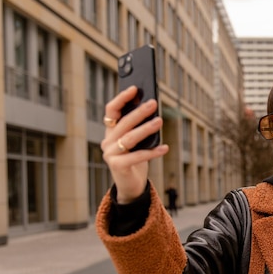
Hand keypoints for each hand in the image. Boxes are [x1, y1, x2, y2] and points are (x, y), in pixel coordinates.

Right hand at [101, 86, 168, 203]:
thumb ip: (138, 127)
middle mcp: (107, 141)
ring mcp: (110, 154)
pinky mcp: (117, 167)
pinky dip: (152, 152)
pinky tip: (164, 148)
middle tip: (154, 103)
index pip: (111, 110)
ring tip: (159, 121)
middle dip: (139, 112)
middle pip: (123, 123)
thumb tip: (151, 108)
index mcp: (110, 131)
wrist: (130, 185)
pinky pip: (137, 157)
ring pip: (130, 138)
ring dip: (146, 129)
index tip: (134, 88)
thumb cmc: (135, 159)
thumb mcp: (136, 141)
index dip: (121, 99)